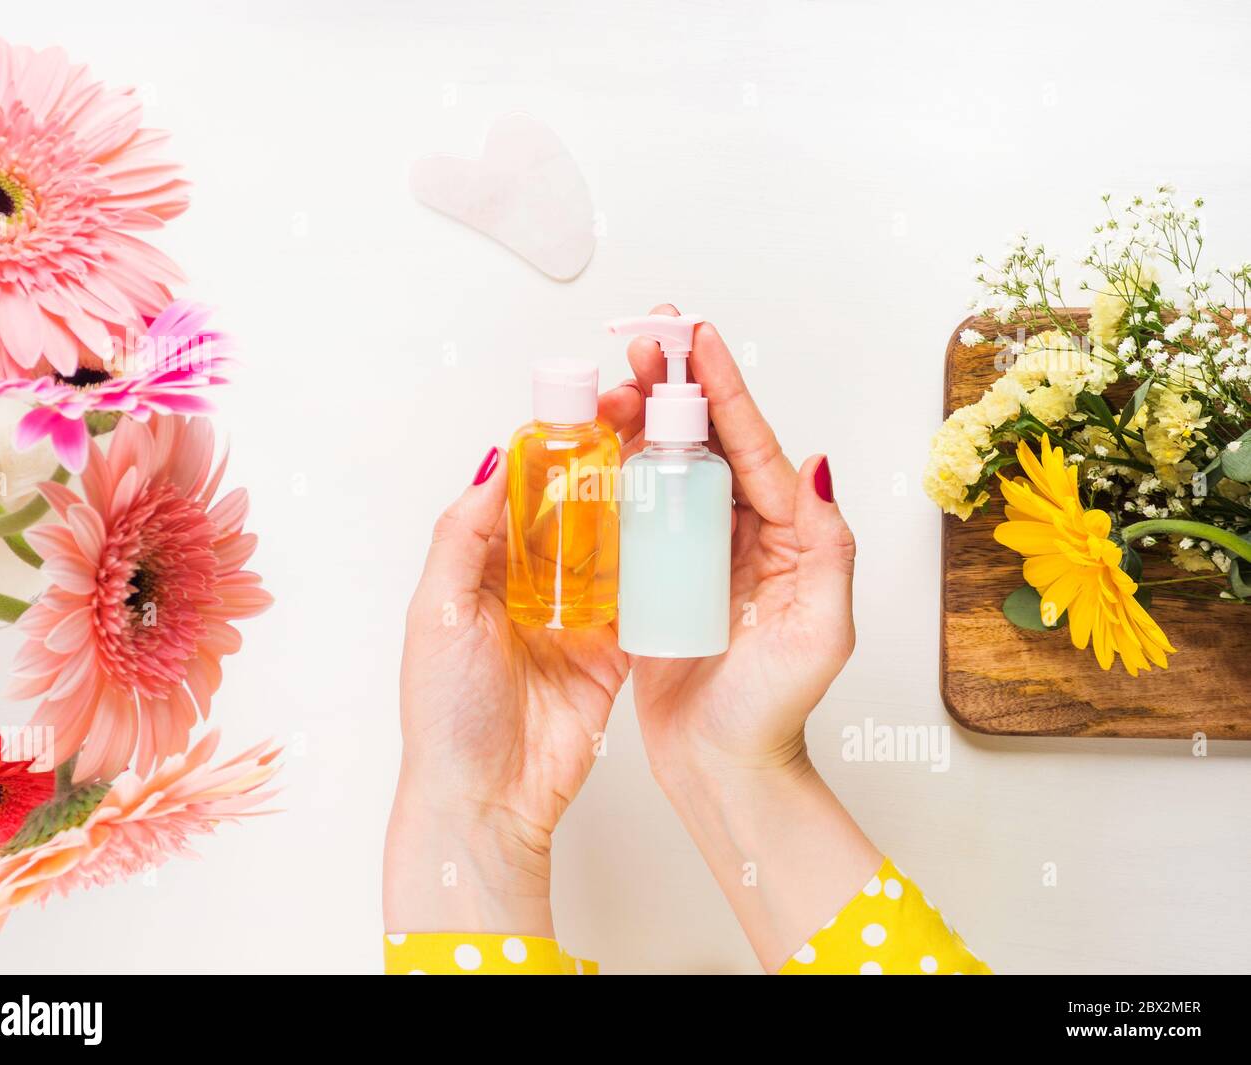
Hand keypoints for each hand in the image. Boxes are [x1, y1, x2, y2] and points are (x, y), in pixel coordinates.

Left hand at [384, 385, 642, 937]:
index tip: (597, 398)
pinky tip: (689, 520)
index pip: (529, 485)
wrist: (486, 799)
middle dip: (613, 454)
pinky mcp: (614, 649)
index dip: (563, 439)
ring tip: (677, 447)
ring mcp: (578, 614)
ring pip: (618, 540)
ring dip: (643, 496)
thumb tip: (498, 459)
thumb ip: (465, 534)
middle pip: (580, 503)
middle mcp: (533, 583)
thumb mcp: (440, 612)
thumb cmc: (446, 714)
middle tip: (650, 410)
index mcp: (484, 565)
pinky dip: (664, 562)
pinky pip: (644, 596)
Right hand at [623, 306, 880, 970]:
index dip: (724, 387)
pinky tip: (597, 441)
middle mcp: (747, 532)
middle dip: (679, 383)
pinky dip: (620, 471)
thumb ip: (829, 550)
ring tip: (616, 375)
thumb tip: (817, 466)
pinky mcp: (663, 575)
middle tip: (647, 336)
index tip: (698, 337)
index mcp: (789, 534)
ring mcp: (702, 550)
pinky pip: (641, 511)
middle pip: (710, 441)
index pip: (755, 446)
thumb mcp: (822, 633)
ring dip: (644, 417)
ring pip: (671, 466)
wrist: (724, 767)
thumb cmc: (774, 709)